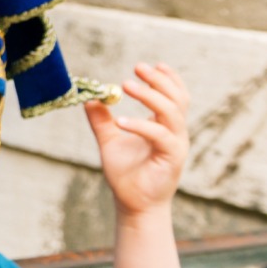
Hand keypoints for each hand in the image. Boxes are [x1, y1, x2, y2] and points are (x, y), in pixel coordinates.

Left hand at [84, 63, 189, 217]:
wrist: (132, 203)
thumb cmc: (126, 173)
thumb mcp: (109, 141)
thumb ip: (101, 120)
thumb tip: (90, 99)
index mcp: (165, 126)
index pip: (175, 96)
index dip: (168, 79)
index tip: (153, 64)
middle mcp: (174, 132)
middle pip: (176, 99)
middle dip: (158, 81)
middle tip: (137, 68)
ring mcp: (176, 144)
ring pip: (171, 113)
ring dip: (150, 96)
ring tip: (126, 85)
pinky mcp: (172, 158)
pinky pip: (160, 136)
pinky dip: (141, 125)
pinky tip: (121, 120)